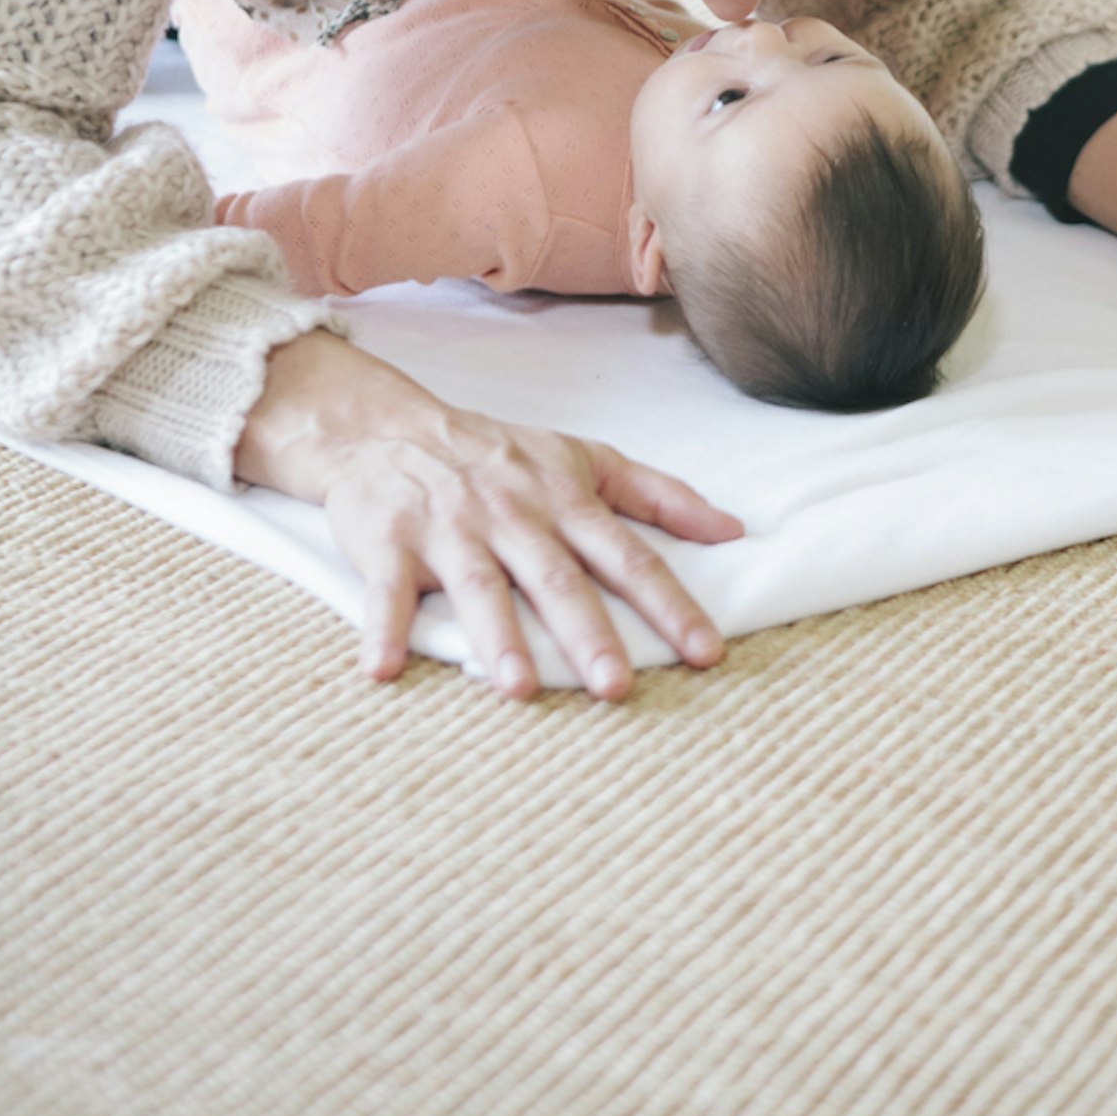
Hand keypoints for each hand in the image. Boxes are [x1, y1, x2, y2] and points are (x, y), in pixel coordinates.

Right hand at [235, 330, 743, 697]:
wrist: (387, 426)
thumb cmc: (499, 454)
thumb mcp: (585, 460)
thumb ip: (660, 495)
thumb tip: (734, 530)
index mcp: (565, 500)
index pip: (627, 556)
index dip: (670, 604)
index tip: (708, 653)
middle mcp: (513, 515)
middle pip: (556, 577)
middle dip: (588, 631)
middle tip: (616, 686)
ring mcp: (449, 529)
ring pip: (479, 585)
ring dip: (498, 637)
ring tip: (519, 689)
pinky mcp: (388, 543)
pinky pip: (386, 590)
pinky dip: (383, 628)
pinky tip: (382, 670)